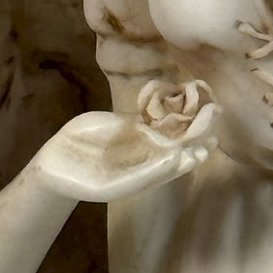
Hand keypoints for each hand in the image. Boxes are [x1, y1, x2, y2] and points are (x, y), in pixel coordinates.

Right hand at [32, 110, 213, 202]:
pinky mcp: (132, 122)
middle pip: (183, 140)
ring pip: (171, 123)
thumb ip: (146, 174)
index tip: (208, 143)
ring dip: (187, 110)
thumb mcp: (113, 185)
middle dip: (200, 127)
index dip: (197, 153)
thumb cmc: (84, 182)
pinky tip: (177, 88)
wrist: (58, 165)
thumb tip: (179, 157)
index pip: (182, 163)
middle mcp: (153, 156)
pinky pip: (153, 111)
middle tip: (215, 111)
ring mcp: (143, 138)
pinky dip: (164, 101)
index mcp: (153, 174)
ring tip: (202, 93)